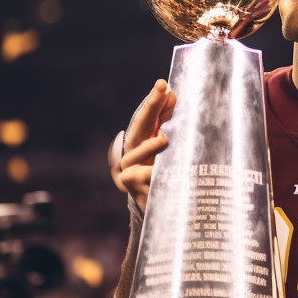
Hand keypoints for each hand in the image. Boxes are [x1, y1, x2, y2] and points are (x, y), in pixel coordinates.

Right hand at [117, 80, 176, 213]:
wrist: (162, 213)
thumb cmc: (167, 179)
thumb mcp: (171, 152)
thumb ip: (170, 125)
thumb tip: (172, 95)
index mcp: (143, 140)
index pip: (149, 116)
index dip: (155, 100)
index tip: (163, 85)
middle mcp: (132, 150)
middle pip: (141, 124)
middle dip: (152, 106)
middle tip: (163, 90)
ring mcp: (126, 166)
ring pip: (139, 150)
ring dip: (153, 145)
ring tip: (164, 140)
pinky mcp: (127, 181)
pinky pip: (146, 173)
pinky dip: (155, 174)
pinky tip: (164, 178)